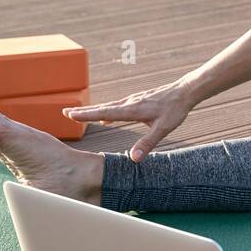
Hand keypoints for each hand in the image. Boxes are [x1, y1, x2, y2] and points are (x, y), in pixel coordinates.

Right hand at [63, 79, 196, 161]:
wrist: (186, 91)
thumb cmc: (175, 110)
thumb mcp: (163, 129)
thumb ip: (148, 143)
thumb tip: (132, 158)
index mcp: (132, 110)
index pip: (105, 112)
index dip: (87, 115)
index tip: (70, 114)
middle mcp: (130, 103)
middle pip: (102, 107)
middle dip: (84, 111)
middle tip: (65, 112)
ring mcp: (133, 100)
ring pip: (109, 106)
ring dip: (93, 110)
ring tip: (79, 114)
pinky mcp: (138, 100)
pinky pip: (118, 106)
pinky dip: (107, 110)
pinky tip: (106, 116)